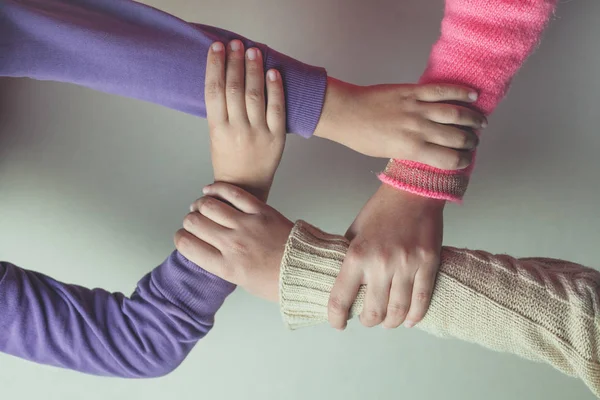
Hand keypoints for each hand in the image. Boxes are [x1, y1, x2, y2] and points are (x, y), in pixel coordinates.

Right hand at [174, 182, 292, 301]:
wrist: (307, 270)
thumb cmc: (278, 281)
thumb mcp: (243, 282)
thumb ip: (223, 265)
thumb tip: (210, 250)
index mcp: (226, 266)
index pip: (187, 245)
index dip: (181, 238)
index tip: (184, 236)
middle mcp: (232, 244)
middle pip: (193, 222)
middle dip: (190, 220)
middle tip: (195, 221)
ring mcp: (246, 225)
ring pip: (208, 205)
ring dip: (200, 204)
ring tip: (202, 206)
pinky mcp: (260, 210)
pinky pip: (232, 193)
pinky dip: (217, 189)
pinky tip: (210, 190)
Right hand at [205, 40, 285, 201]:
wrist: (245, 187)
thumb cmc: (228, 159)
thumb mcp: (216, 136)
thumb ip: (221, 111)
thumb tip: (225, 77)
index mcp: (218, 129)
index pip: (214, 91)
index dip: (215, 66)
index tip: (216, 48)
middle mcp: (237, 130)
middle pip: (234, 89)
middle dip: (234, 62)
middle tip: (235, 44)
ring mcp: (258, 133)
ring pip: (255, 95)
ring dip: (254, 70)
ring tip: (252, 51)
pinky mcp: (276, 138)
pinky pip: (277, 109)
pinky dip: (275, 89)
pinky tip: (273, 72)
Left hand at [314, 78, 485, 168]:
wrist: (347, 114)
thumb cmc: (364, 138)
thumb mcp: (390, 153)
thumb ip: (413, 151)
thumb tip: (434, 149)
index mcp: (412, 150)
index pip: (450, 160)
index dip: (463, 161)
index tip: (466, 159)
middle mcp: (418, 130)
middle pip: (458, 137)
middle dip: (471, 141)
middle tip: (473, 140)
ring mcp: (417, 109)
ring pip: (456, 113)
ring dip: (473, 118)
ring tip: (480, 122)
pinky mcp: (412, 91)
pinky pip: (442, 90)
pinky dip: (460, 92)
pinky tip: (472, 95)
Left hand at [328, 184, 443, 329]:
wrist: (413, 191)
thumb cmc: (381, 210)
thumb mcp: (354, 232)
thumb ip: (349, 258)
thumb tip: (344, 284)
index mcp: (356, 256)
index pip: (340, 299)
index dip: (336, 318)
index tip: (338, 323)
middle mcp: (381, 264)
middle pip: (373, 312)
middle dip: (367, 321)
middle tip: (366, 319)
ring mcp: (407, 265)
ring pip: (398, 311)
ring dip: (391, 322)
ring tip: (388, 322)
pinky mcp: (428, 264)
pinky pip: (422, 300)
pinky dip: (415, 315)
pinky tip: (409, 320)